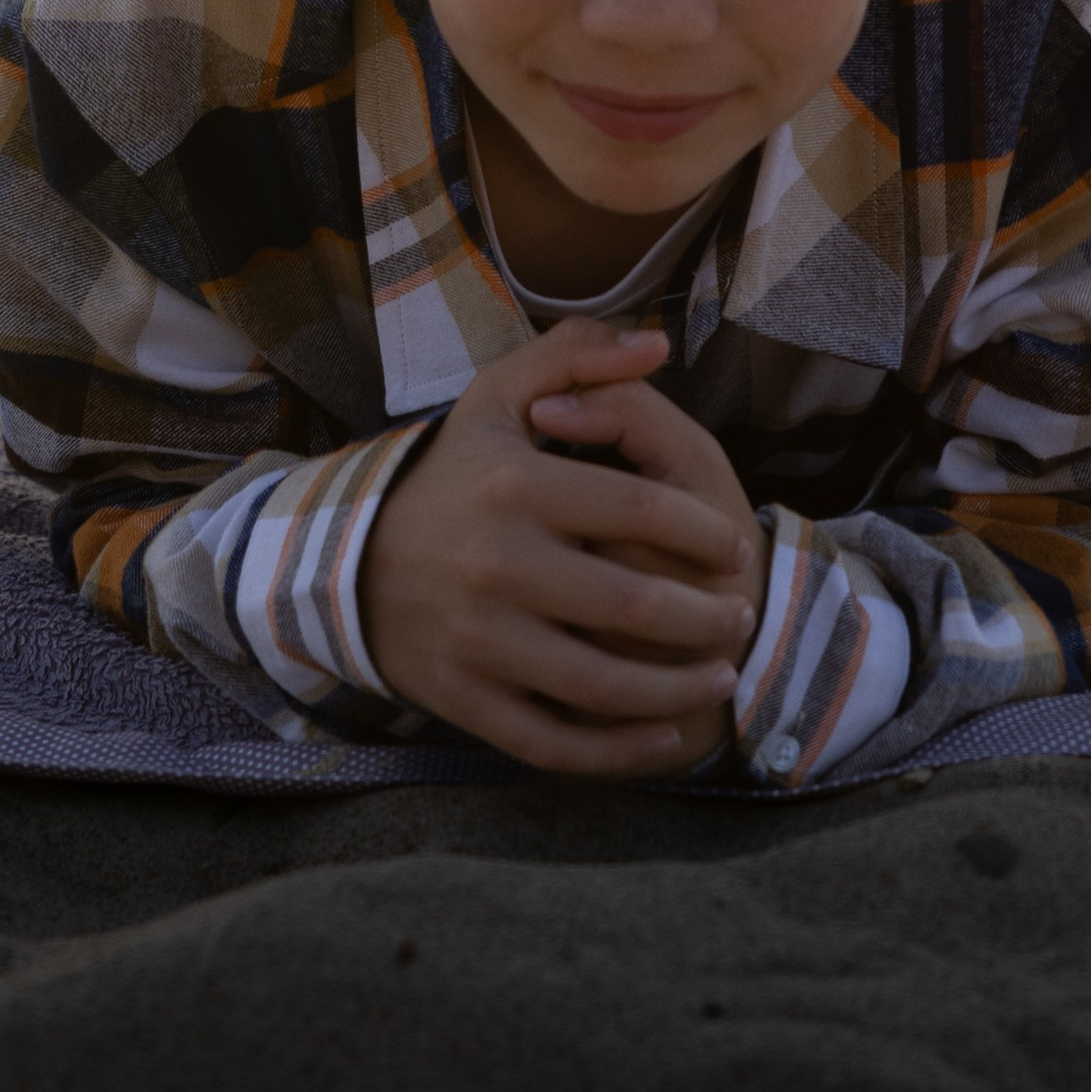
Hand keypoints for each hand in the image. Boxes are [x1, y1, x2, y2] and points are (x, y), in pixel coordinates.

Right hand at [359, 321, 760, 775]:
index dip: (705, 532)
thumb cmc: (452, 476)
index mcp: (515, 487)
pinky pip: (554, 741)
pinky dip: (617, 750)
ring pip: (602, 686)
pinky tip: (662, 736)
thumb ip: (577, 355)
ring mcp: (478, 640)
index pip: (641, 509)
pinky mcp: (464, 698)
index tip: (735, 546)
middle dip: (707, 618)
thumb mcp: (499, 397)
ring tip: (719, 673)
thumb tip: (658, 341)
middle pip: (633, 605)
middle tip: (741, 616)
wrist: (349, 560)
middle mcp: (495, 565)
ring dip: (677, 688)